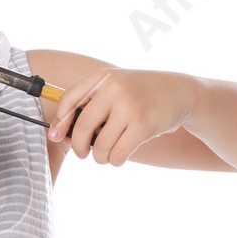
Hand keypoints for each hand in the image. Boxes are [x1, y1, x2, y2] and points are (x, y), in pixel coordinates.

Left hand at [45, 62, 196, 165]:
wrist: (180, 92)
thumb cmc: (140, 95)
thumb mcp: (115, 88)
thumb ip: (90, 105)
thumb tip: (59, 134)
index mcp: (102, 77)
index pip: (69, 99)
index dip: (59, 121)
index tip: (56, 135)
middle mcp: (114, 88)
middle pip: (82, 127)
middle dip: (79, 147)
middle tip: (83, 154)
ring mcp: (129, 106)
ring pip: (100, 146)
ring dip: (101, 157)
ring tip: (107, 155)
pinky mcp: (143, 125)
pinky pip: (118, 153)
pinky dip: (116, 160)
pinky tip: (120, 156)